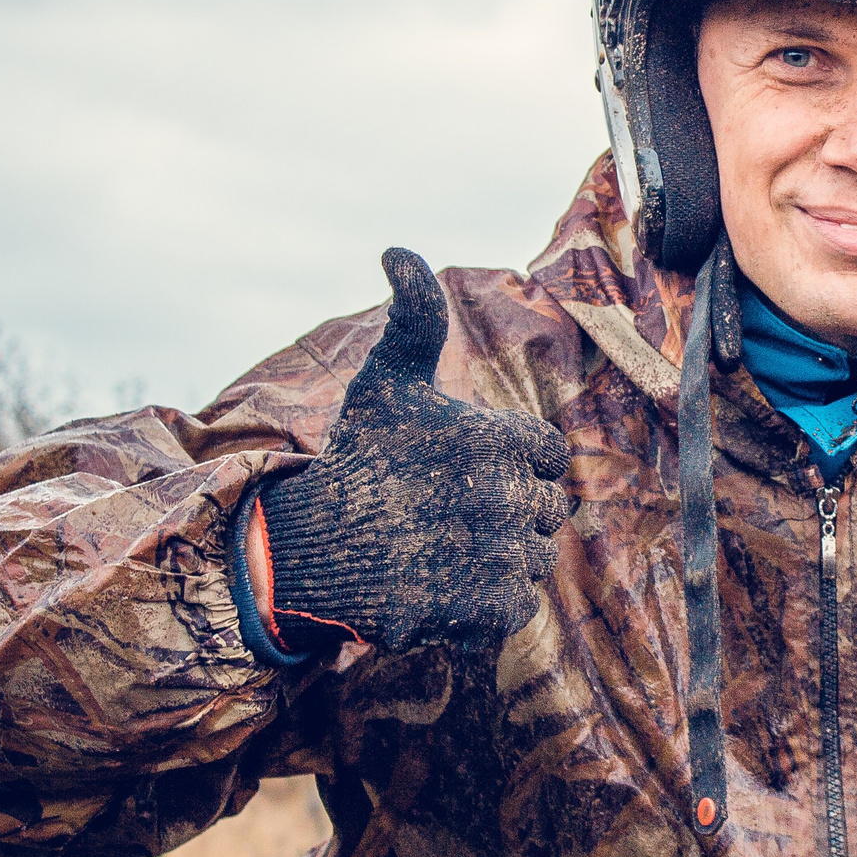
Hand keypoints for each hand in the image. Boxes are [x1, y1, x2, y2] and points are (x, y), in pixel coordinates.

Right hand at [247, 248, 572, 654]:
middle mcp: (503, 492)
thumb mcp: (387, 380)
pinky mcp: (482, 605)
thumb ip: (415, 317)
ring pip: (534, 559)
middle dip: (508, 513)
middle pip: (548, 510)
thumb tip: (398, 250)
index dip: (516, 464)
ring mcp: (494, 552)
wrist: (308, 546)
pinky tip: (444, 586)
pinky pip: (519, 607)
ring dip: (498, 560)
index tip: (467, 472)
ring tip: (440, 549)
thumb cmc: (357, 457)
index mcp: (495, 435)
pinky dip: (488, 606)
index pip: (549, 455)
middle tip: (446, 515)